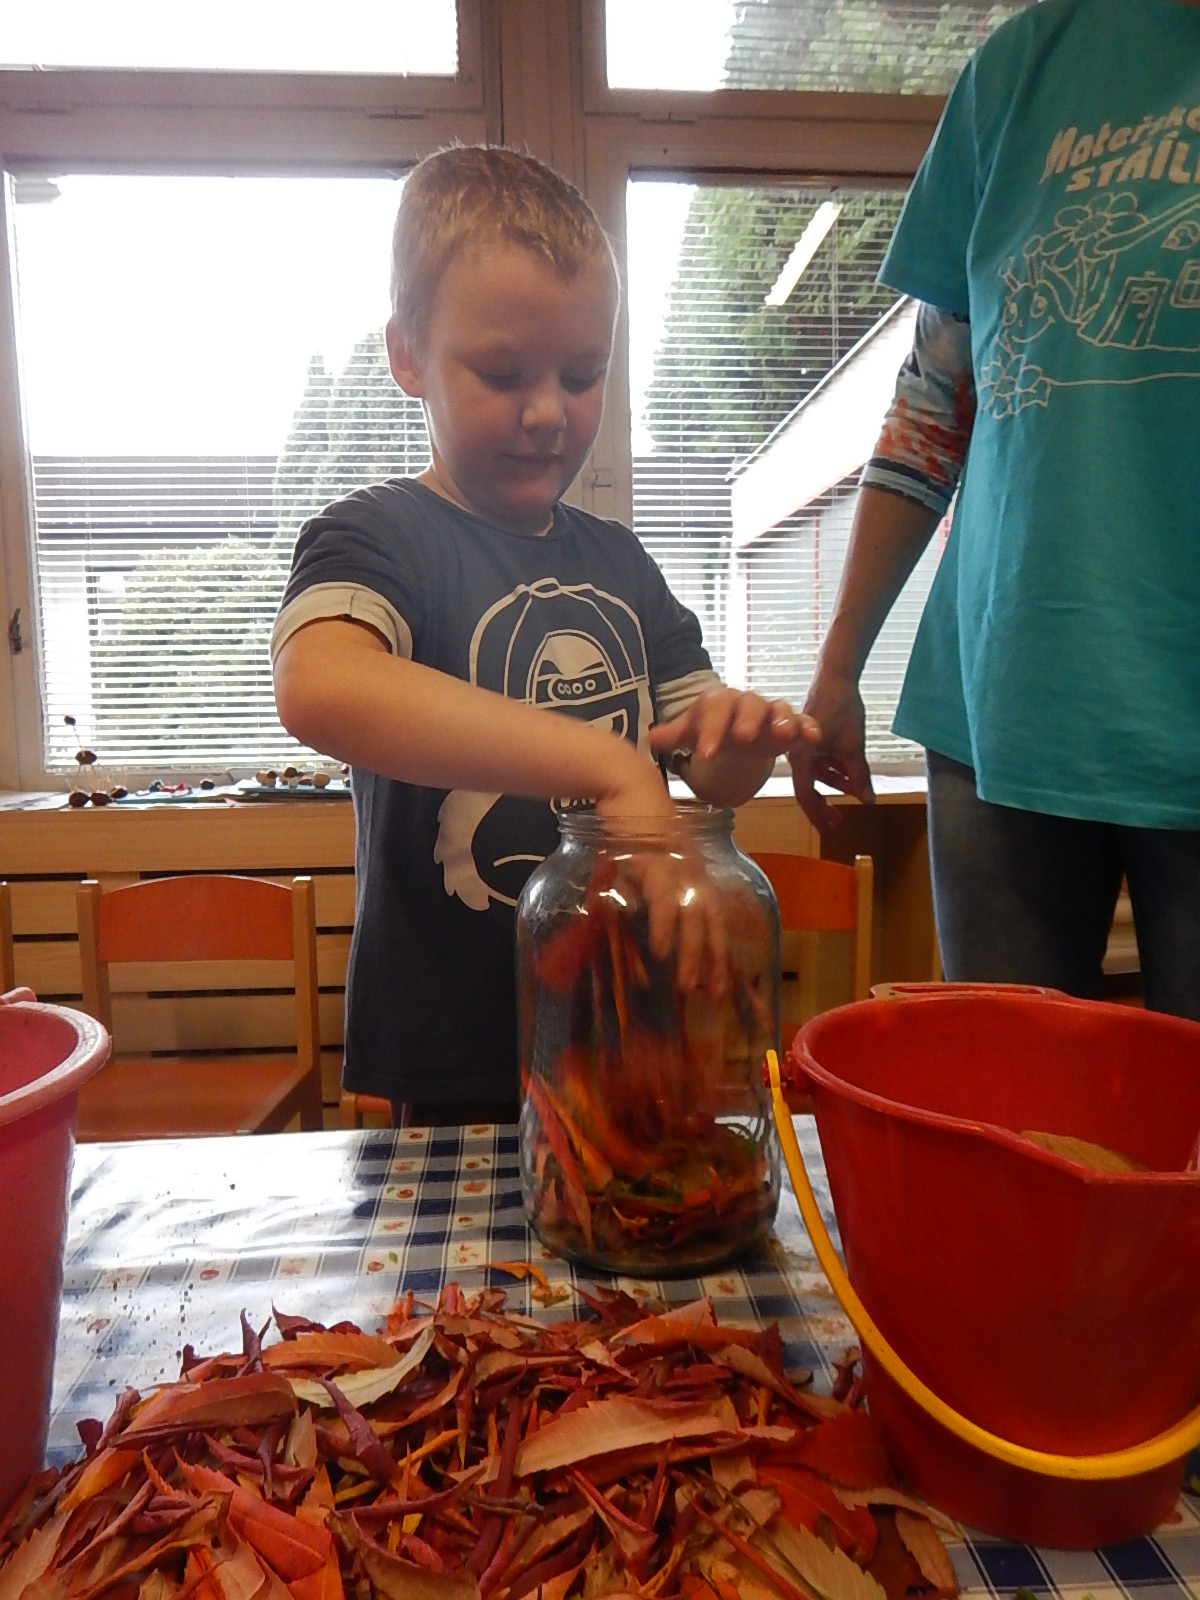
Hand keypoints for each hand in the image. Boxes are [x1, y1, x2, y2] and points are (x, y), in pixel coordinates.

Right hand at [591, 736, 727, 990]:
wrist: (623, 782)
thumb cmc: (631, 819)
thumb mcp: (643, 859)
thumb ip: (647, 886)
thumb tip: (639, 915)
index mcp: (695, 870)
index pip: (715, 915)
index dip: (718, 948)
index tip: (719, 979)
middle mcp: (695, 870)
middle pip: (713, 921)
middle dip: (714, 960)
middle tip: (713, 993)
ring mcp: (680, 865)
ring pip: (695, 916)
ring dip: (692, 953)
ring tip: (688, 983)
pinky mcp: (659, 859)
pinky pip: (667, 899)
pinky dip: (667, 926)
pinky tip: (663, 950)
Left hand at [649, 688, 820, 805]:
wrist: (735, 731)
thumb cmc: (712, 731)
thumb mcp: (692, 733)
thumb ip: (674, 736)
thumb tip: (651, 738)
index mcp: (719, 702)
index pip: (714, 711)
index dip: (710, 731)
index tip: (705, 754)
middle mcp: (746, 703)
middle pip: (749, 706)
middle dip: (747, 721)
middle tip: (744, 738)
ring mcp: (771, 713)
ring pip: (779, 710)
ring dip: (783, 720)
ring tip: (785, 734)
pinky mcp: (791, 724)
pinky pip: (802, 722)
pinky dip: (808, 727)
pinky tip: (814, 737)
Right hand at [791, 669, 874, 833]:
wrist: (836, 677)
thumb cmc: (840, 709)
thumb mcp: (853, 747)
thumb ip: (859, 776)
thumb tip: (868, 801)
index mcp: (800, 759)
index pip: (806, 797)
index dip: (818, 817)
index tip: (830, 831)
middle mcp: (796, 755)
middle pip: (811, 788)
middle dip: (828, 804)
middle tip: (842, 821)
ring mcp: (803, 746)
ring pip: (820, 774)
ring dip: (838, 783)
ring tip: (858, 790)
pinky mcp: (811, 738)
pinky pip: (822, 761)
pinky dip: (836, 769)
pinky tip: (852, 772)